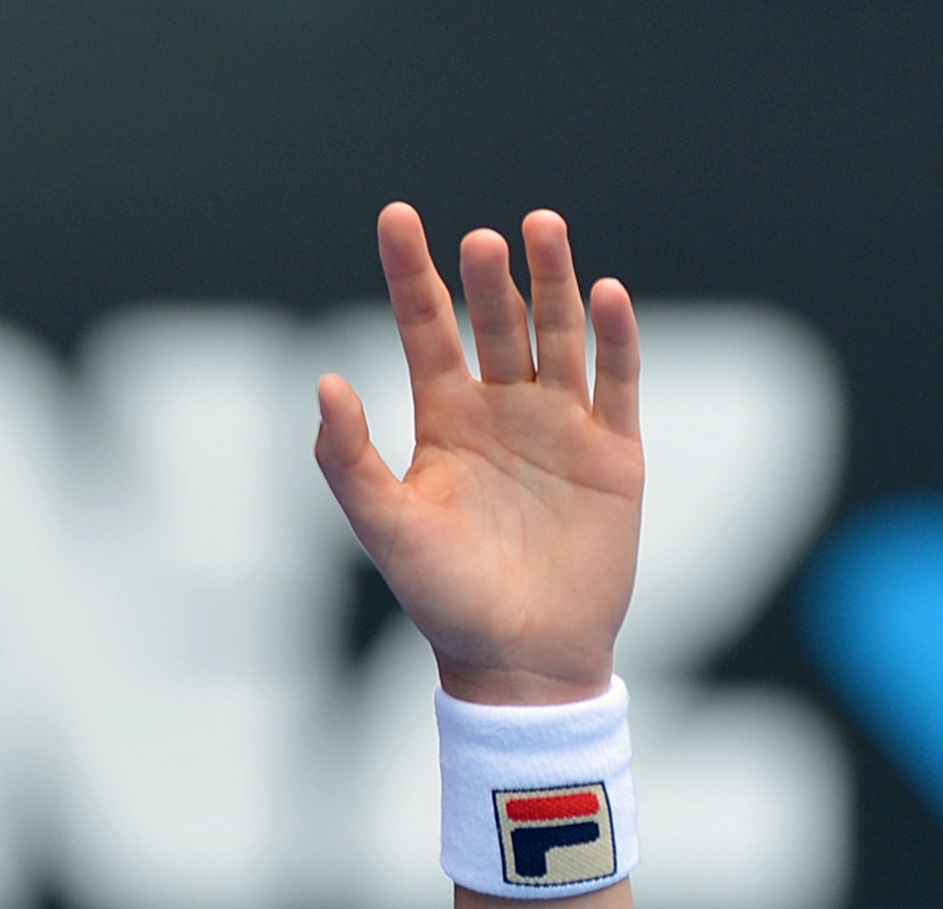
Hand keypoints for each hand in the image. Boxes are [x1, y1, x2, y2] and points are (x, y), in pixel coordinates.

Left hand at [316, 205, 641, 706]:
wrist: (521, 660)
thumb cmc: (444, 600)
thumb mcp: (385, 527)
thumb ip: (348, 459)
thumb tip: (325, 381)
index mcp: (445, 421)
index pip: (424, 327)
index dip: (411, 273)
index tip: (396, 214)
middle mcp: (503, 410)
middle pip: (496, 322)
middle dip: (488, 277)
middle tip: (480, 239)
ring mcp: (562, 425)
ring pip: (559, 335)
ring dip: (552, 284)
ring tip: (540, 229)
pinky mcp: (615, 452)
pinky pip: (617, 381)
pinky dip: (615, 337)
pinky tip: (606, 293)